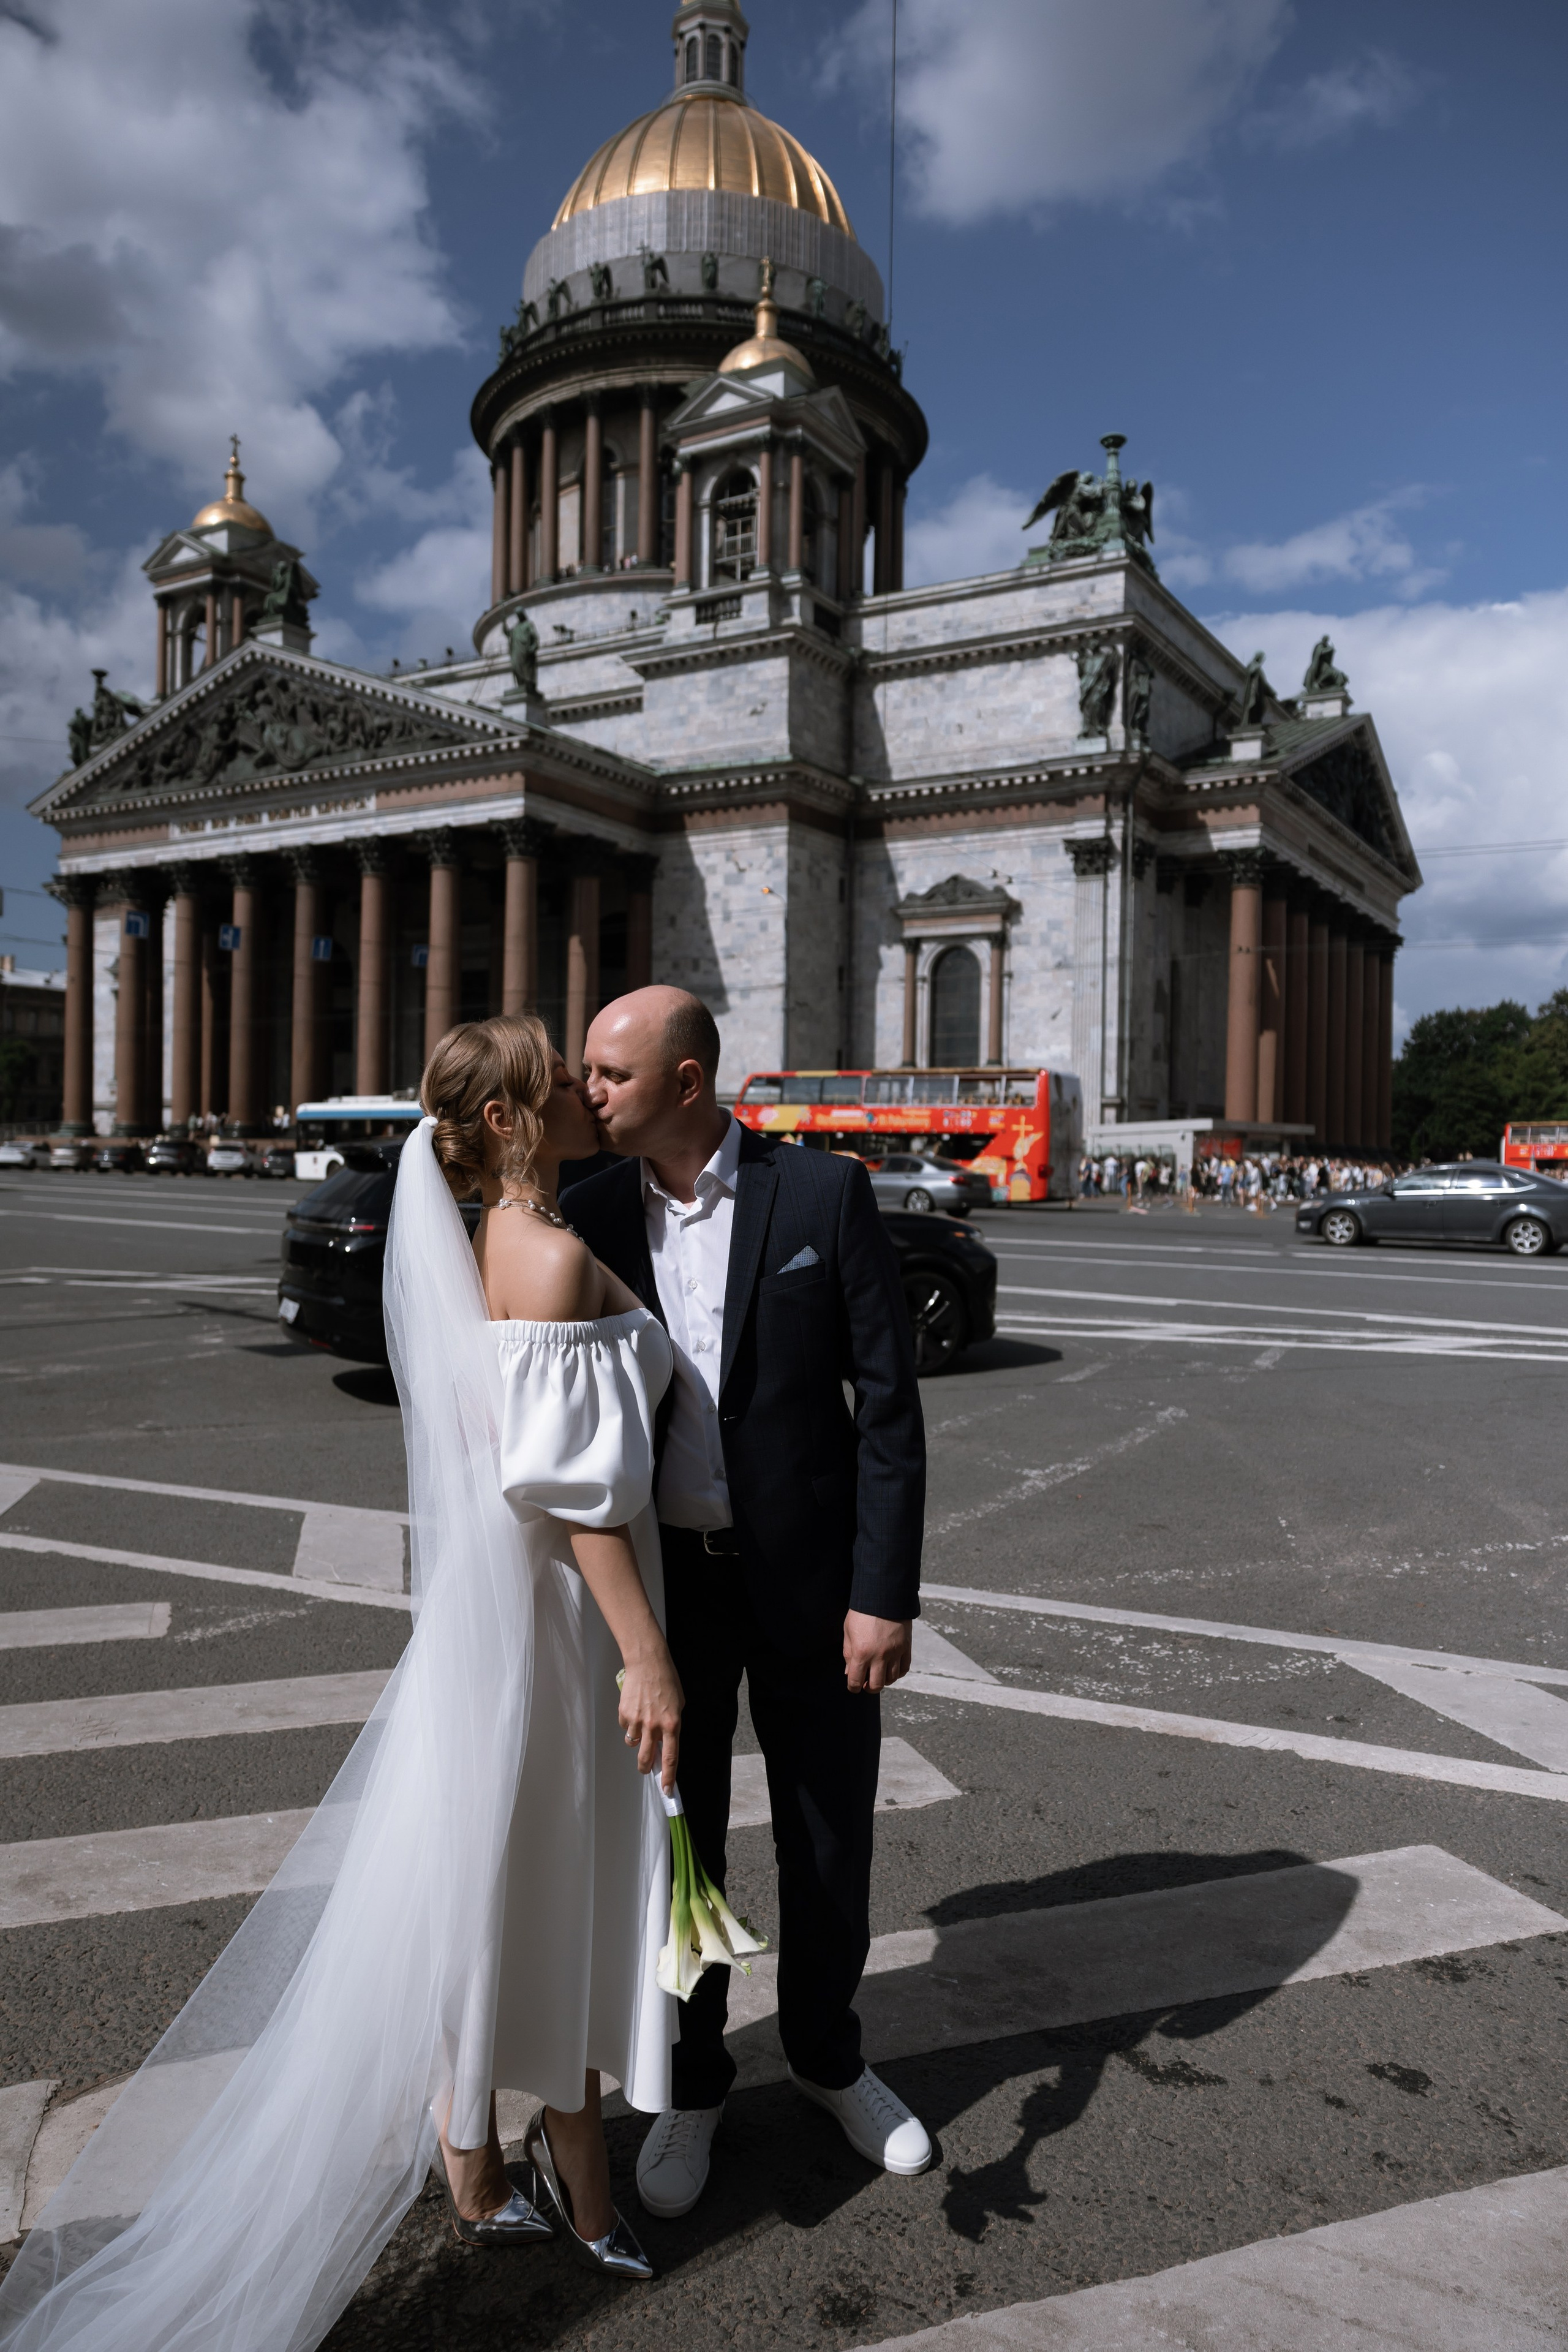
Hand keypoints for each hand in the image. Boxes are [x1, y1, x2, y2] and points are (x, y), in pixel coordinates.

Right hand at [619, 1642, 683, 1792]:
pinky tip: (635, 1709)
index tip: (667, 1791)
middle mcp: (654, 1726)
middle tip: (647, 1768)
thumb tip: (665, 1744)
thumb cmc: (667, 1681)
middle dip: (646, 1768)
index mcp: (672, 1724)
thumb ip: (672, 1726)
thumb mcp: (678, 1705)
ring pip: (633, 1744)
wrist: (647, 1662)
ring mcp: (637, 1721)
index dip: (668, 1777)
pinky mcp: (624, 1714)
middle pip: (646, 1759)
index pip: (670, 1757)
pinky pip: (626, 1727)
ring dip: (637, 1742)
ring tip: (642, 1725)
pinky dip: (630, 1724)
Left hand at [843, 1611, 911, 1692]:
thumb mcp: (848, 1631)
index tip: (853, 1685)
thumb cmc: (861, 1612)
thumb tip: (848, 1671)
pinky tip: (891, 1669)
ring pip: (891, 1679)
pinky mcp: (906, 1647)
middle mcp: (879, 1656)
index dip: (852, 1687)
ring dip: (883, 1680)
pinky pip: (904, 1668)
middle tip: (866, 1683)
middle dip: (869, 1688)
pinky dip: (897, 1673)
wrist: (883, 1594)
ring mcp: (894, 1652)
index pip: (855, 1681)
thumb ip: (848, 1653)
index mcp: (861, 1652)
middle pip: (876, 1685)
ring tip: (879, 1674)